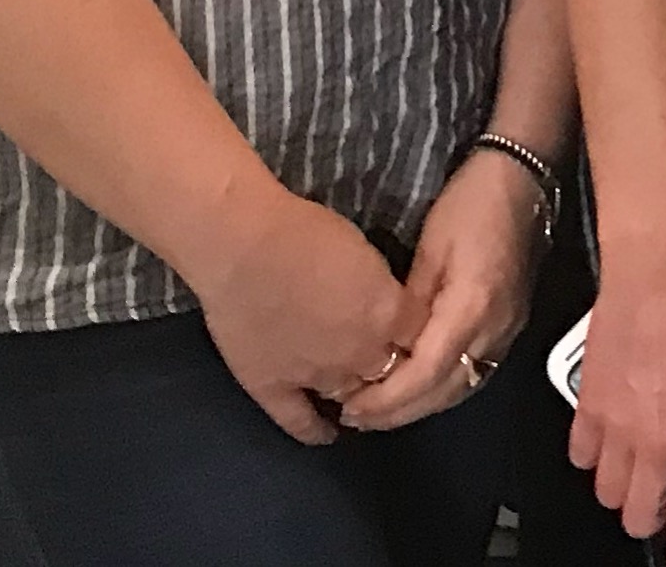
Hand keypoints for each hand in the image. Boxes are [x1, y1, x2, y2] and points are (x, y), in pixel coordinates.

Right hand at [191, 187, 410, 443]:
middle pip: (391, 374)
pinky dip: (316, 431)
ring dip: (359, 398)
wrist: (244, 247)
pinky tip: (327, 434)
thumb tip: (383, 306)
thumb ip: (381, 290)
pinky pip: (299, 421)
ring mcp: (314, 376)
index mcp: (386, 314)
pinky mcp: (272, 388)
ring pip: (350, 399)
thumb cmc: (306, 232)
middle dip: (394, 369)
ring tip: (363, 398)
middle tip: (390, 365)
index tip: (416, 335)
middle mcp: (358, 353)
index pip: (421, 338)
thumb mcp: (364, 252)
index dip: (421, 337)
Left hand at [339, 149, 546, 432]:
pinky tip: (415, 386)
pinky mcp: (510, 325)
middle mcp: (496, 329)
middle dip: (398, 412)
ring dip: (419, 405)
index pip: (425, 374)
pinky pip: (474, 373)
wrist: (522, 176)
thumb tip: (385, 349)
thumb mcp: (431, 247)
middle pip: (445, 392)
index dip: (386, 399)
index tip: (349, 407)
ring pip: (462, 388)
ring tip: (377, 409)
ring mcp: (508, 330)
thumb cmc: (471, 202)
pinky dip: (441, 388)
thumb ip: (410, 305)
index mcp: (473, 307)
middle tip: (354, 416)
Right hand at [572, 241, 665, 566]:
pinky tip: (608, 440)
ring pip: (606, 492)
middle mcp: (656, 443)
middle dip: (652, 520)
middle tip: (665, 501)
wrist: (659, 267)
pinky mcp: (588, 403)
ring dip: (622, 490)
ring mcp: (616, 427)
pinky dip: (592, 457)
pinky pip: (580, 454)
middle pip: (638, 517)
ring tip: (639, 472)